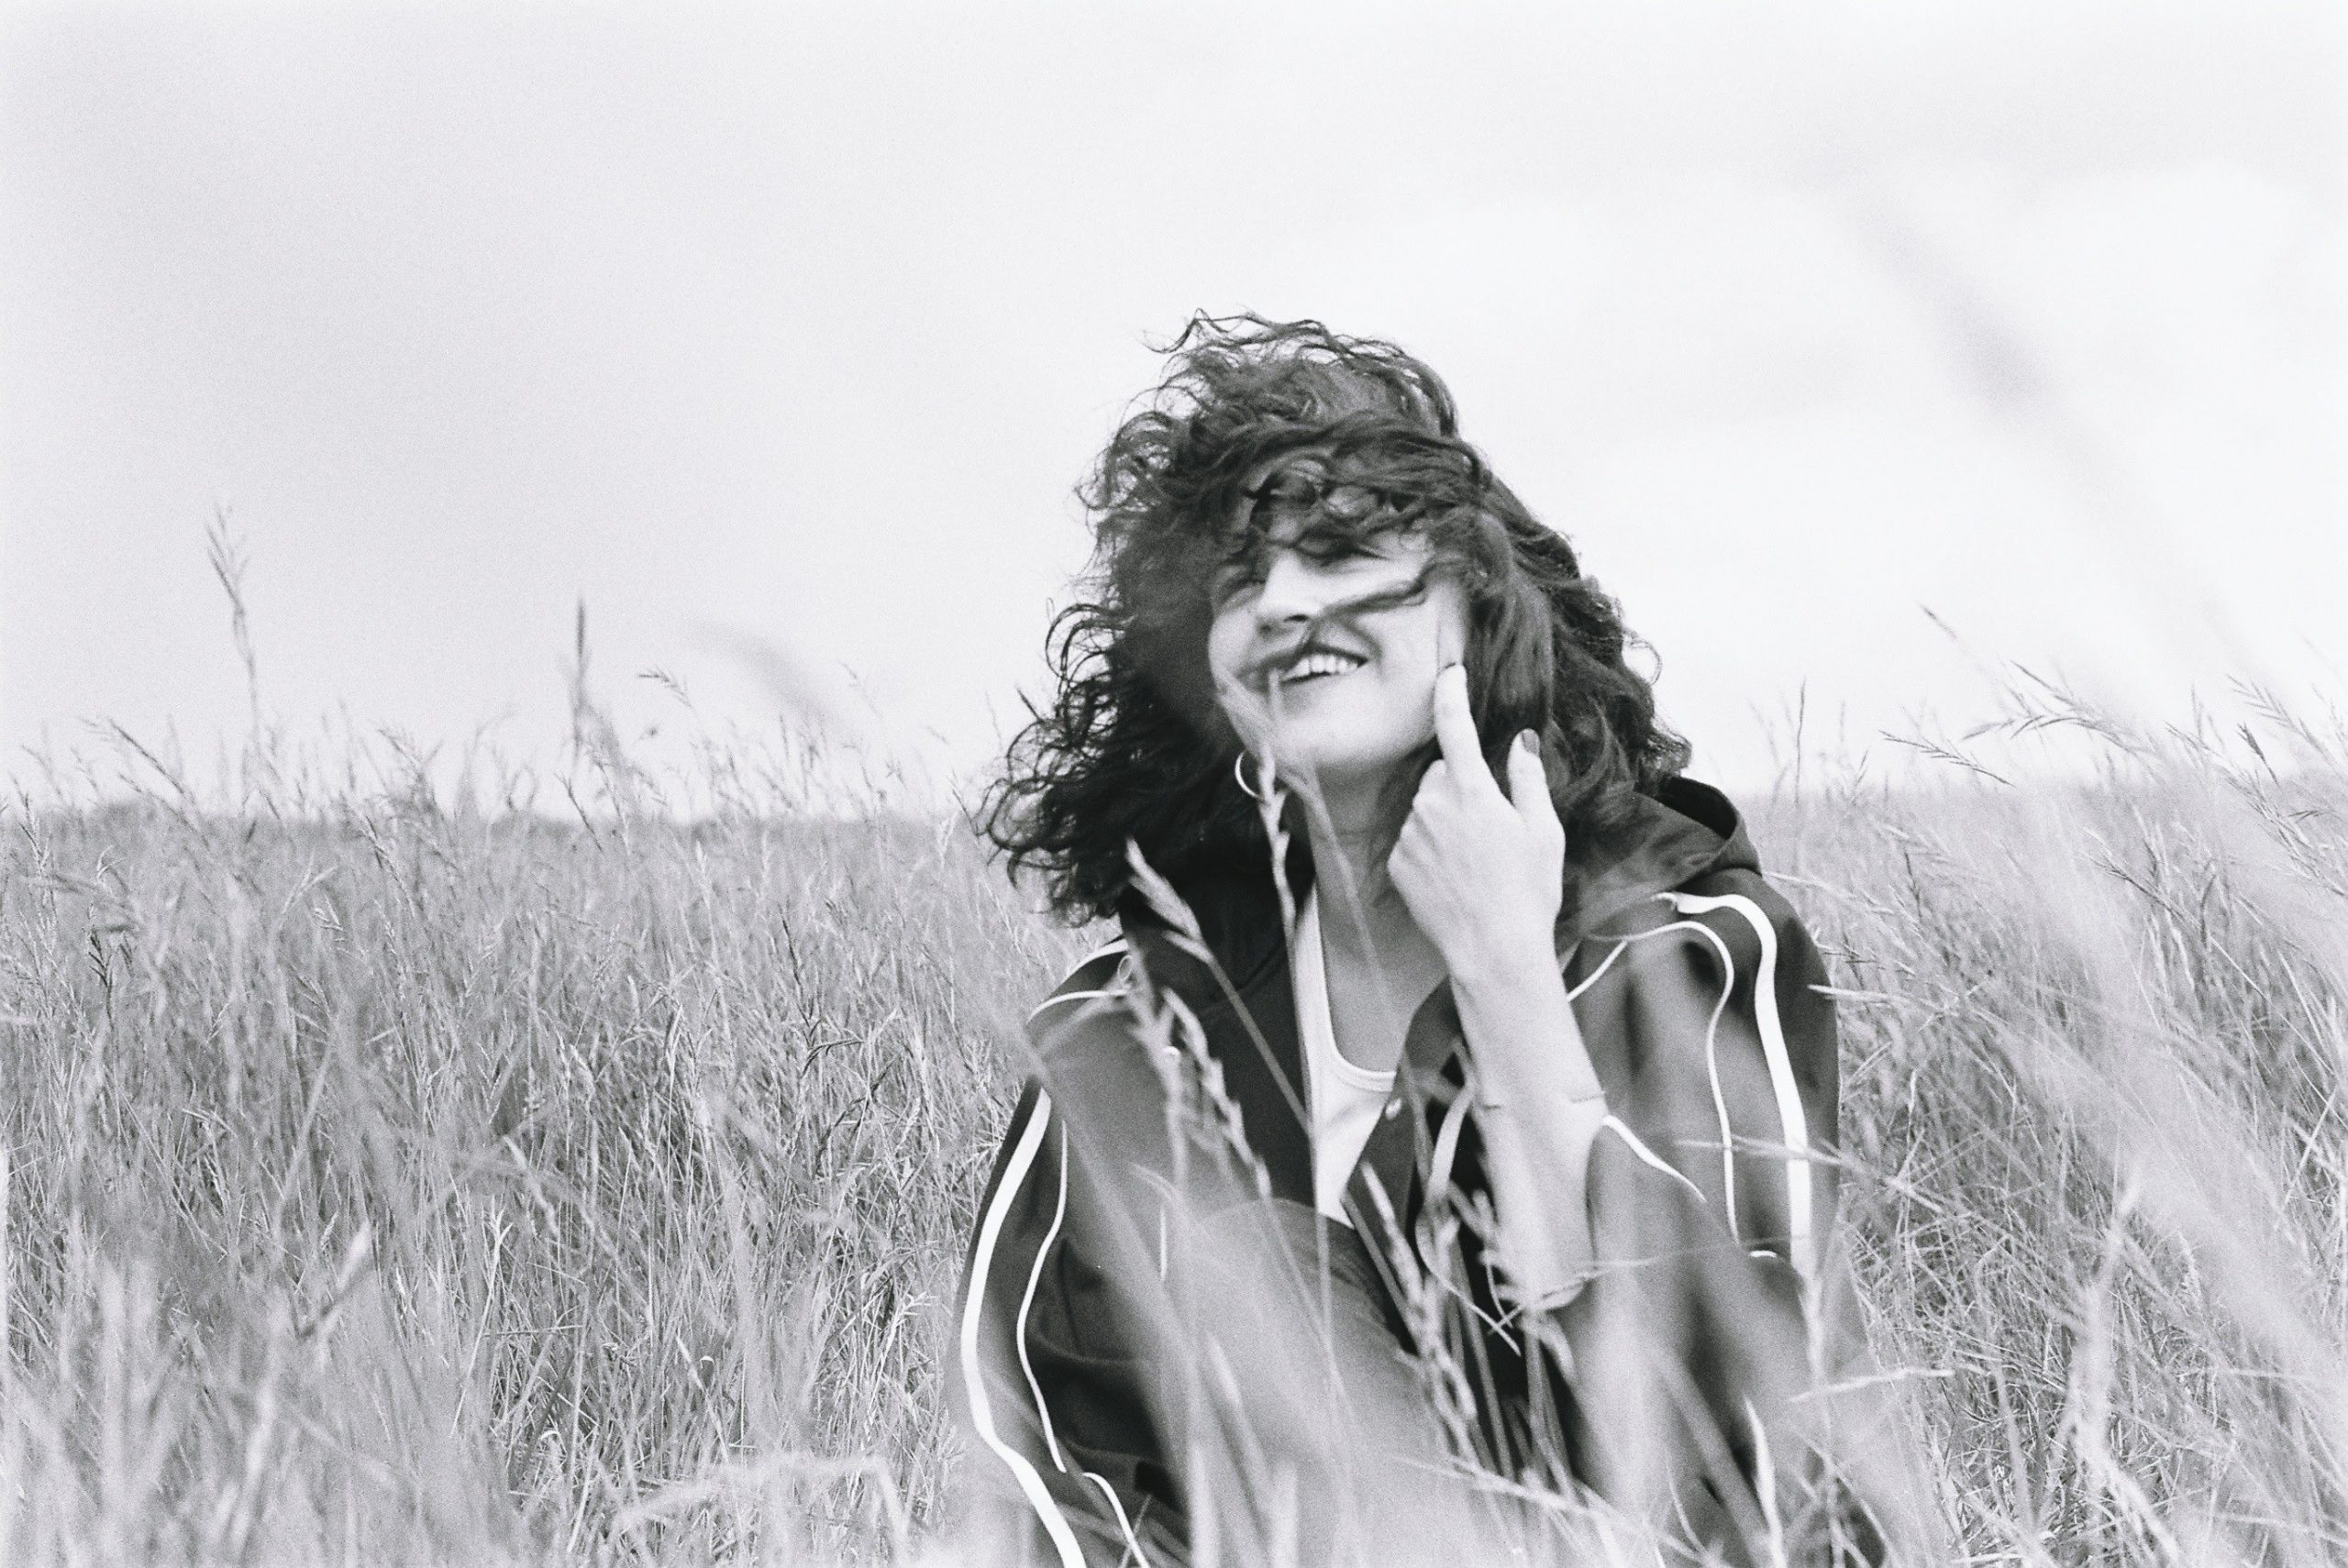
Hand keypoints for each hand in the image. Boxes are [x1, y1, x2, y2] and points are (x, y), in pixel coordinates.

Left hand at [1386, 664, 1566, 987]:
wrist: (1493, 951)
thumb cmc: (1527, 893)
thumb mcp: (1543, 831)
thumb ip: (1527, 779)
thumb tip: (1520, 742)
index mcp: (1471, 791)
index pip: (1455, 725)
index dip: (1450, 693)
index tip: (1450, 673)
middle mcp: (1432, 805)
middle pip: (1442, 773)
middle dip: (1462, 784)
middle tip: (1492, 823)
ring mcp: (1410, 834)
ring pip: (1425, 806)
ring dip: (1445, 817)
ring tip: (1475, 860)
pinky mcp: (1397, 863)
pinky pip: (1413, 838)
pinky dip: (1430, 846)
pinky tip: (1454, 876)